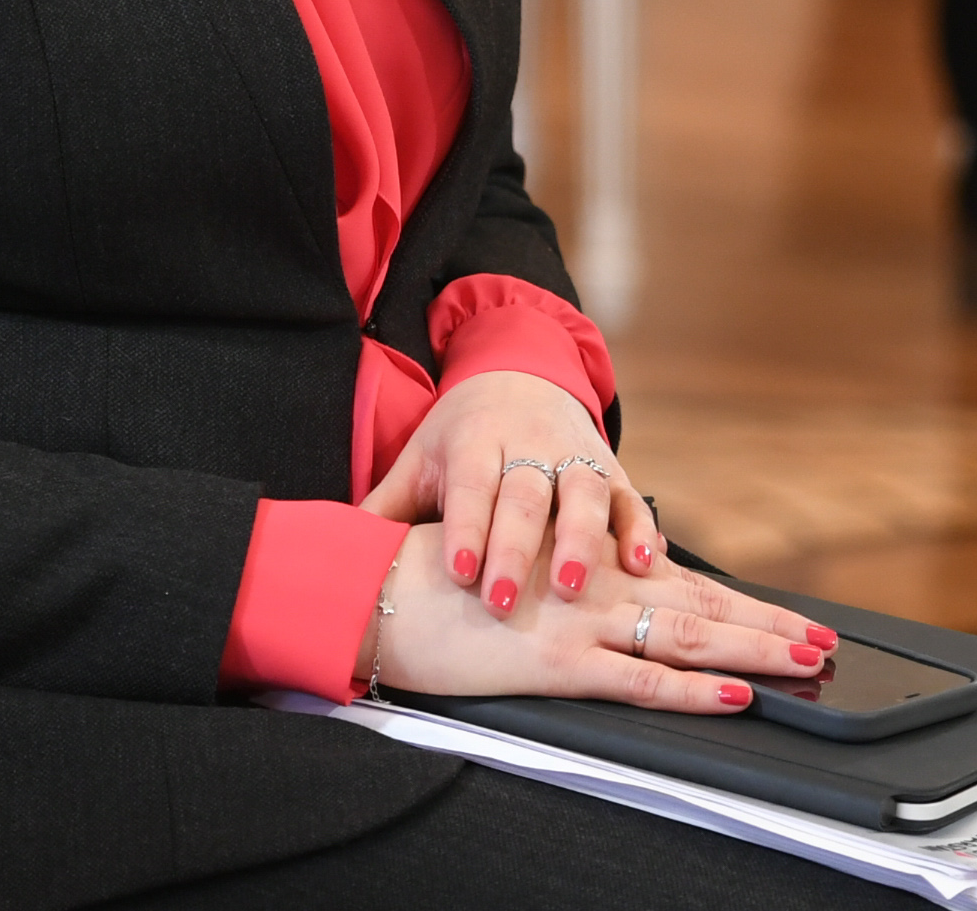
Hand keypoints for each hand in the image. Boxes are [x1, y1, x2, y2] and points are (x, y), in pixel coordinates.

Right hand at [357, 522, 830, 713]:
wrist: (378, 585)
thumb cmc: (441, 586)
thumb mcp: (514, 579)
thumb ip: (560, 590)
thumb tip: (606, 610)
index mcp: (589, 572)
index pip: (684, 588)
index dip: (742, 607)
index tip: (789, 620)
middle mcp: (598, 589)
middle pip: (703, 608)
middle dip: (768, 627)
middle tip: (824, 641)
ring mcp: (582, 623)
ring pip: (689, 638)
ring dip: (755, 651)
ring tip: (805, 661)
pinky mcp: (556, 661)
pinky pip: (640, 681)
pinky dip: (694, 692)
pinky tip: (735, 697)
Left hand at [367, 370, 655, 615]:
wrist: (518, 375)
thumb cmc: (460, 437)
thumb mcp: (419, 461)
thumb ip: (385, 510)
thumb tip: (329, 559)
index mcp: (475, 442)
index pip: (470, 485)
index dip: (467, 527)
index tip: (461, 573)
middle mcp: (528, 444)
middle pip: (525, 494)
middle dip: (516, 548)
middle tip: (505, 601)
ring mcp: (574, 452)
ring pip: (583, 492)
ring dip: (583, 540)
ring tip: (575, 586)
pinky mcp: (611, 466)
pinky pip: (630, 497)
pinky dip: (641, 529)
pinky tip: (647, 564)